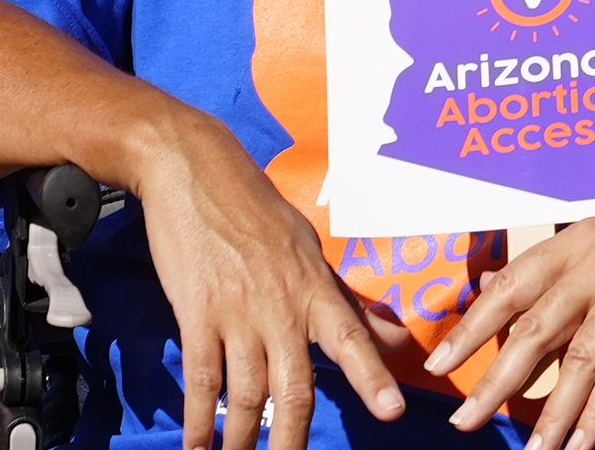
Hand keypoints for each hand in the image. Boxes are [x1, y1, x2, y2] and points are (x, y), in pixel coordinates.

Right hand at [131, 111, 406, 449]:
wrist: (197, 173)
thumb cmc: (258, 213)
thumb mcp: (311, 251)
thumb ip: (350, 302)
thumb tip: (398, 337)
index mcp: (316, 288)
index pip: (352, 338)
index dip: (372, 377)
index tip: (391, 413)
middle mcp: (283, 306)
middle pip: (294, 386)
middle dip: (294, 438)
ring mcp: (238, 313)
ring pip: (246, 393)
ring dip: (243, 439)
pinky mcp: (196, 315)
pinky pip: (201, 379)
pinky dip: (198, 419)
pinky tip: (197, 447)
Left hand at [427, 213, 594, 449]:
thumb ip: (564, 272)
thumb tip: (501, 297)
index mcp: (580, 238)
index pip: (512, 286)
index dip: (473, 327)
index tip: (441, 364)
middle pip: (535, 328)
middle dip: (496, 380)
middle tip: (466, 418)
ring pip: (580, 359)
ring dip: (552, 411)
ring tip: (533, 449)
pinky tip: (582, 441)